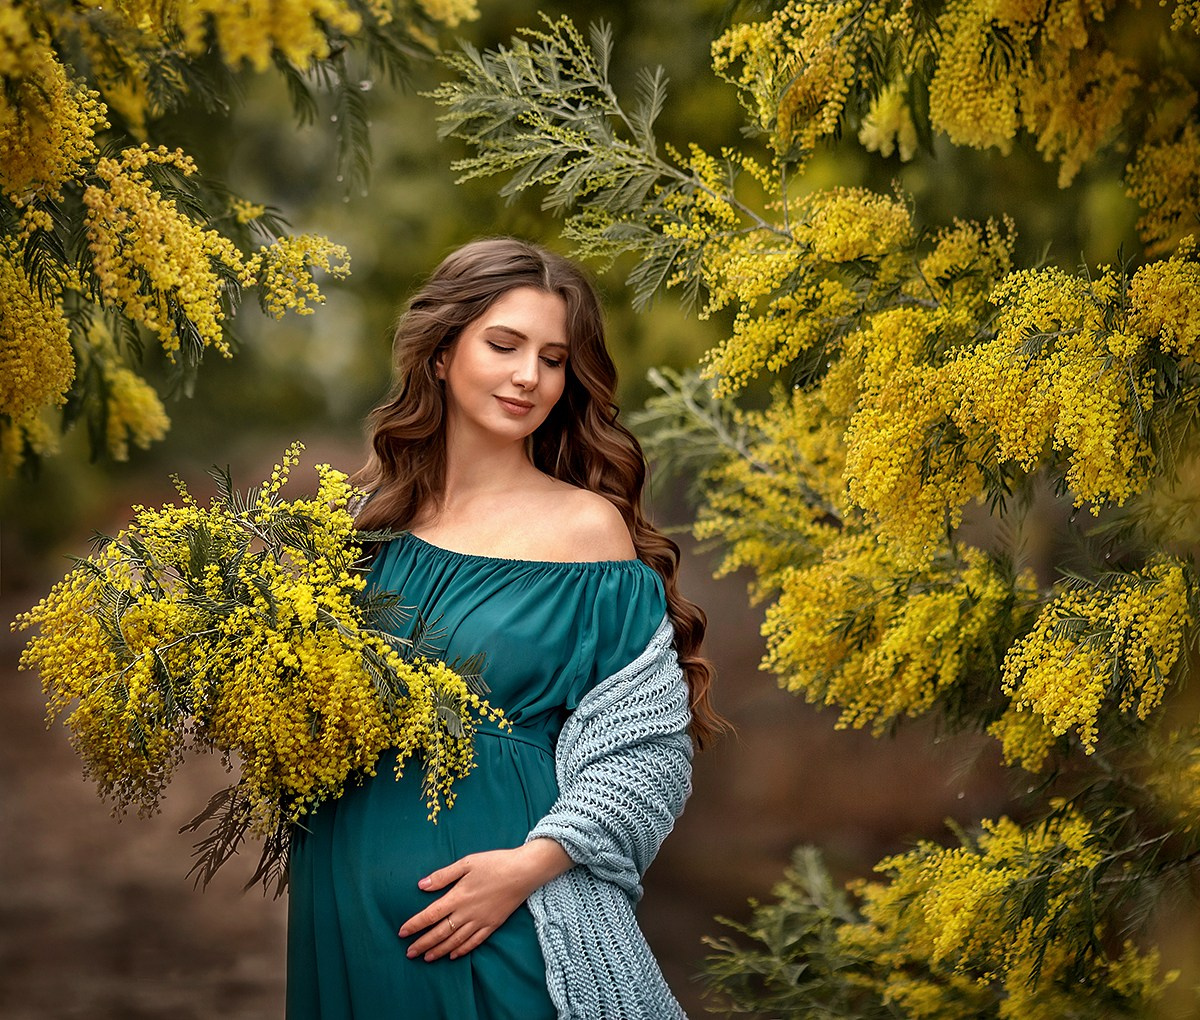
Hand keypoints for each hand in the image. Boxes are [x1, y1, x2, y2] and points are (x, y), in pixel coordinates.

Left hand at [398, 838, 571, 961]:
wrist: (524, 871)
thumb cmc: (495, 863)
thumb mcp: (467, 863)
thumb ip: (443, 876)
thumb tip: (421, 885)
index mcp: (458, 896)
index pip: (430, 915)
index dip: (415, 925)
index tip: (402, 933)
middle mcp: (467, 913)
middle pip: (440, 932)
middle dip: (423, 944)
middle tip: (409, 953)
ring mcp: (480, 921)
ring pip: (455, 941)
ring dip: (439, 950)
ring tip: (427, 958)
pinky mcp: (493, 925)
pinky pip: (474, 942)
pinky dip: (462, 950)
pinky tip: (454, 955)